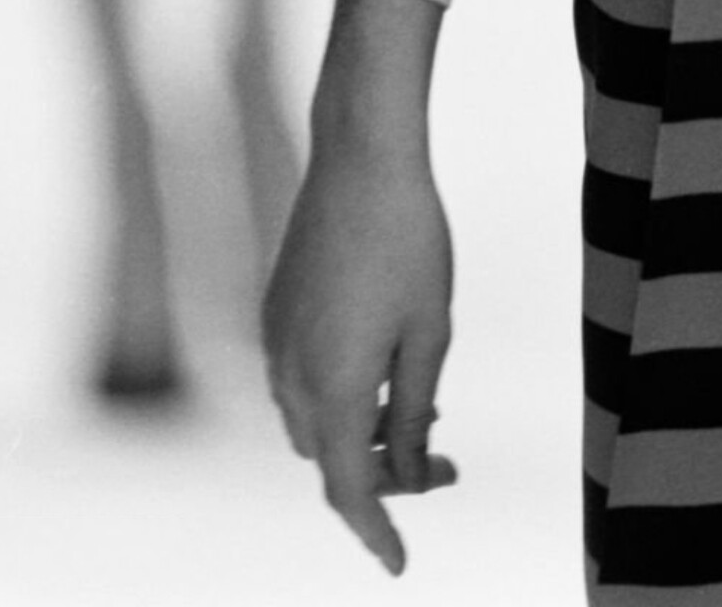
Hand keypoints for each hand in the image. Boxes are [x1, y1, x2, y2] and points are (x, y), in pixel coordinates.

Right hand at [263, 129, 455, 574]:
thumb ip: (414, 411)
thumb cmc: (409, 240)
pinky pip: (301, 379)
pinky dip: (340, 395)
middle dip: (382, 474)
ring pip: (313, 422)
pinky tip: (382, 368)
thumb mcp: (430, 333)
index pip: (351, 491)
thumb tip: (407, 470)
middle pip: (332, 460)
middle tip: (445, 464)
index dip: (377, 532)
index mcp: (333, 388)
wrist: (362, 157)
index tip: (398, 565)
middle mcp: (291, 374)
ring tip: (421, 413)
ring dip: (360, 433)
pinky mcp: (276, 310)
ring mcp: (277, 340)